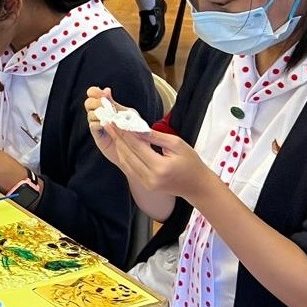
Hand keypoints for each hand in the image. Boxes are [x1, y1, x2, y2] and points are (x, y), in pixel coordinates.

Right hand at [84, 86, 130, 169]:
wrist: (137, 151)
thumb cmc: (135, 131)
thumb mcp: (128, 114)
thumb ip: (116, 104)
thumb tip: (106, 90)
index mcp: (108, 106)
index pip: (94, 94)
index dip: (94, 92)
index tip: (102, 93)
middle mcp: (101, 114)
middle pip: (88, 103)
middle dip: (96, 102)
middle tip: (105, 106)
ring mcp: (98, 125)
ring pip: (89, 114)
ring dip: (98, 113)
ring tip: (108, 116)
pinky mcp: (98, 136)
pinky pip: (92, 126)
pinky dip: (98, 123)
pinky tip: (105, 124)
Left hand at [97, 122, 216, 205]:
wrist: (196, 186)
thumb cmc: (191, 163)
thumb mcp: (177, 144)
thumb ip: (156, 136)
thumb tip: (137, 127)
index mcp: (160, 167)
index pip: (137, 146)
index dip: (125, 133)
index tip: (117, 121)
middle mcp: (151, 177)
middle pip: (128, 154)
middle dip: (118, 137)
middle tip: (109, 124)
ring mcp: (147, 184)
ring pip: (126, 162)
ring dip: (118, 146)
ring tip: (112, 132)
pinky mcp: (145, 185)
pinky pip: (130, 169)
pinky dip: (124, 156)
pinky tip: (120, 145)